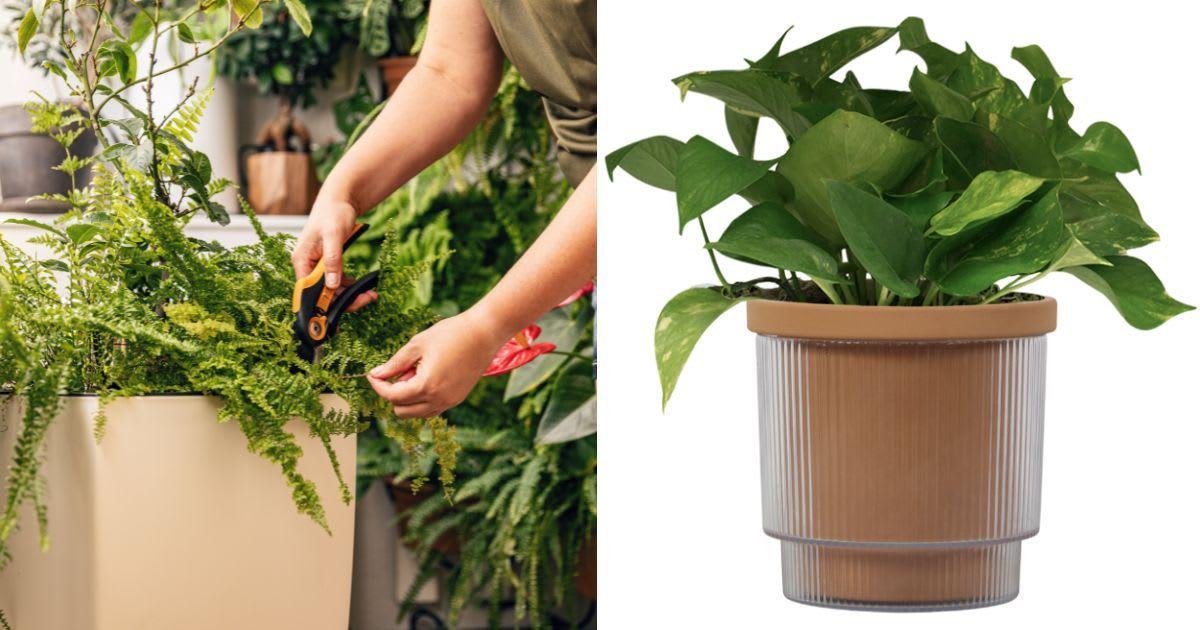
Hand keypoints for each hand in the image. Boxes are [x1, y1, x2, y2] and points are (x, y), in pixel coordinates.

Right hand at [292, 198, 375, 310]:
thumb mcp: (334, 236)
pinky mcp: (327, 263)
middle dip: (344, 300)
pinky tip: (361, 286)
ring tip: (370, 294)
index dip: (322, 307)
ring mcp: (316, 265)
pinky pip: (336, 281)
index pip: (309, 292)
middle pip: (322, 293)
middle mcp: (306, 266)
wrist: (340, 199)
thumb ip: (332, 260)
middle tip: (368, 300)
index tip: (338, 320)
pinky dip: (349, 286)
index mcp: (301, 261)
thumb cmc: (334, 213)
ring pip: (331, 289)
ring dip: (349, 294)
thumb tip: (331, 285)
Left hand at [366, 309, 509, 417]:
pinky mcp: (457, 399)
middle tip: (398, 371)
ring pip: (417, 414)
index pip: (392, 396)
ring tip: (415, 373)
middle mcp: (439, 400)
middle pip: (402, 411)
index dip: (378, 385)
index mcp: (426, 386)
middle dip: (393, 394)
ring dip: (408, 399)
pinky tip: (426, 378)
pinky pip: (432, 409)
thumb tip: (377, 374)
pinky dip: (422, 400)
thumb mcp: (417, 345)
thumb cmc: (451, 334)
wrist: (484, 333)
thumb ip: (395, 363)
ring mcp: (450, 402)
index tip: (373, 374)